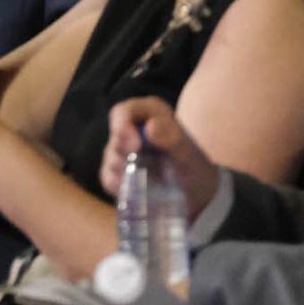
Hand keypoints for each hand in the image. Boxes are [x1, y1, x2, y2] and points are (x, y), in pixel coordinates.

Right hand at [100, 97, 221, 217]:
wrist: (195, 192)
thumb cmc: (194, 167)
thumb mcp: (188, 155)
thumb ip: (172, 139)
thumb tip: (149, 127)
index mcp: (150, 113)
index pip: (124, 111)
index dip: (122, 125)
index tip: (135, 146)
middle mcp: (132, 128)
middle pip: (115, 136)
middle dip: (126, 153)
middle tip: (144, 169)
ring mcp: (121, 150)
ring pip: (110, 158)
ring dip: (127, 171)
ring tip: (150, 180)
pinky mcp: (114, 171)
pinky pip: (108, 178)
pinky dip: (121, 186)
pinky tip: (139, 190)